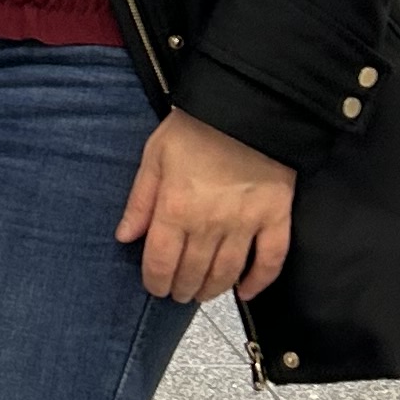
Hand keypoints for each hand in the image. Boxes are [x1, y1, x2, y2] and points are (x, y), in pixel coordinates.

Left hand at [116, 107, 295, 304]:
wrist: (247, 105)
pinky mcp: (275, 216)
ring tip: (203, 294)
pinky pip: (271, 259)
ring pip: (227, 272)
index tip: (155, 287)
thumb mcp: (155, 156)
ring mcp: (245, 223)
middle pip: (192, 272)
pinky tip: (245, 292)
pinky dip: (259, 281)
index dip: (155, 281)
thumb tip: (125, 236)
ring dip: (212, 289)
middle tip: (178, 293)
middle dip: (182, 289)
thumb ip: (140, 201)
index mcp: (176, 208)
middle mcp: (210, 223)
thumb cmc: (196, 127)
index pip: (161, 262)